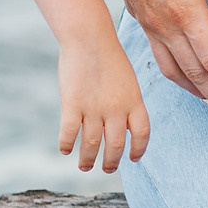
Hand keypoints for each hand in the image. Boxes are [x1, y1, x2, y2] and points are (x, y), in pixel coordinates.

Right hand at [57, 39, 150, 172]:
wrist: (90, 39)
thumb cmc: (108, 56)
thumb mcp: (127, 80)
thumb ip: (128, 102)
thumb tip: (122, 124)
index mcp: (134, 101)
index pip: (142, 134)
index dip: (139, 149)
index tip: (133, 158)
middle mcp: (117, 109)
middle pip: (116, 146)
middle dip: (111, 162)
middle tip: (107, 169)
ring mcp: (94, 109)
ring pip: (92, 145)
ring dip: (88, 160)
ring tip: (85, 166)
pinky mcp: (72, 105)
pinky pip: (70, 134)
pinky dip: (67, 145)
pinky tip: (65, 150)